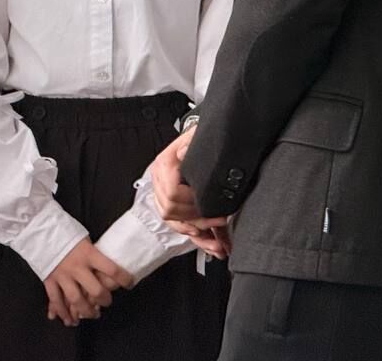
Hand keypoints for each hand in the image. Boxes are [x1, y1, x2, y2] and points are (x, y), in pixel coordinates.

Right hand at [43, 239, 132, 326]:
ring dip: (86, 310)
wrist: (40, 228)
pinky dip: (62, 312)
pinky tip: (68, 320)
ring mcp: (62, 275)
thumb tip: (102, 266)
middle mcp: (77, 267)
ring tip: (92, 314)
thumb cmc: (65, 231)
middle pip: (95, 290)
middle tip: (107, 301)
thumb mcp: (84, 238)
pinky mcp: (49, 280)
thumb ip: (92, 254)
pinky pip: (56, 300)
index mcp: (89, 253)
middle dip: (104, 299)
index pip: (112, 269)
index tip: (129, 283)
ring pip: (76, 299)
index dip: (124, 279)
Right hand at [152, 126, 231, 257]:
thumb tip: (184, 152)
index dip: (191, 203)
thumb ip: (192, 144)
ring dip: (198, 234)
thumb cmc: (200, 140)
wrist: (200, 141)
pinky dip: (198, 238)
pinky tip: (212, 245)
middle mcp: (161, 181)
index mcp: (164, 165)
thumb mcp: (198, 136)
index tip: (212, 206)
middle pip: (171, 211)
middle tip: (220, 221)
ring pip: (175, 223)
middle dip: (197, 220)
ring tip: (219, 243)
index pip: (171, 193)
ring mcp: (165, 195)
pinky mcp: (175, 206)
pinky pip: (182, 227)